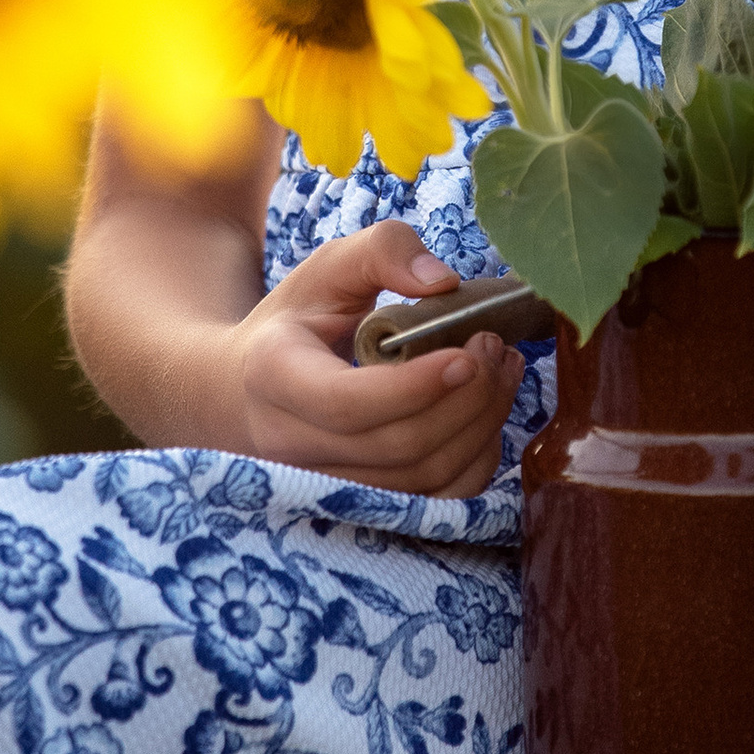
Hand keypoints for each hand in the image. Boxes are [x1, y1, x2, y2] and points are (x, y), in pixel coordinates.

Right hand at [229, 221, 521, 498]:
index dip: (414, 387)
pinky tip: (487, 411)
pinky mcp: (365, 502)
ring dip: (481, 425)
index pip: (346, 403)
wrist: (251, 389)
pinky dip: (477, 458)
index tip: (466, 354)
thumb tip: (443, 282)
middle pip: (398, 446)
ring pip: (423, 478)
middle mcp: (295, 445)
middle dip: (466, 399)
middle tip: (495, 347)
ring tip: (502, 369)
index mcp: (276, 376)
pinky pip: (437, 497)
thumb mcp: (329, 267)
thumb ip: (384, 252)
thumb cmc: (298, 320)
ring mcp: (329, 484)